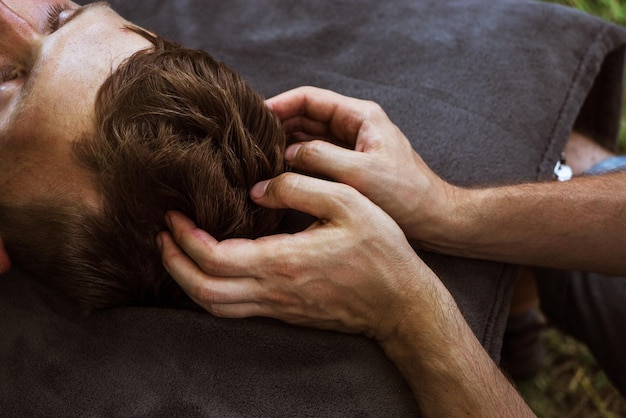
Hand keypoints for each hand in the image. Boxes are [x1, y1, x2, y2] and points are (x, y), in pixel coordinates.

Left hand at [157, 172, 434, 340]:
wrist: (400, 303)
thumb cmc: (380, 251)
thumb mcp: (347, 202)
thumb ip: (298, 187)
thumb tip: (257, 187)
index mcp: (282, 261)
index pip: (213, 257)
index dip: (184, 237)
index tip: (173, 214)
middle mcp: (272, 291)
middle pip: (202, 290)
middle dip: (173, 263)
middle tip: (162, 235)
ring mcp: (277, 307)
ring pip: (214, 305)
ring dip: (188, 280)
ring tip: (178, 251)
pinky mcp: (285, 312)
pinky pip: (234, 309)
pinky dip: (211, 290)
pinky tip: (214, 268)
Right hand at [266, 86, 460, 242]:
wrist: (434, 219)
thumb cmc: (405, 195)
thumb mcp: (360, 174)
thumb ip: (320, 158)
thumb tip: (285, 154)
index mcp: (360, 116)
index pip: (309, 99)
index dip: (279, 104)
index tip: (252, 116)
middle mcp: (353, 128)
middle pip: (305, 118)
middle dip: (278, 126)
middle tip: (248, 142)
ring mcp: (351, 149)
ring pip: (308, 139)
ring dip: (284, 146)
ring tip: (257, 158)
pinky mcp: (349, 169)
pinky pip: (315, 160)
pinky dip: (296, 164)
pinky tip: (278, 175)